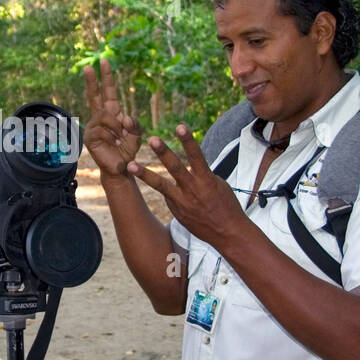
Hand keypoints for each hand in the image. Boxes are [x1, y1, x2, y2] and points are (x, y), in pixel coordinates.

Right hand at [83, 58, 141, 177]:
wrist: (121, 168)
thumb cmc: (127, 151)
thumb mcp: (136, 135)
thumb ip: (133, 123)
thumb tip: (122, 117)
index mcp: (112, 114)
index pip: (107, 92)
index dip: (106, 77)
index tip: (103, 61)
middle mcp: (100, 118)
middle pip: (94, 95)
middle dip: (92, 81)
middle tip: (88, 66)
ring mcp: (93, 127)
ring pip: (104, 116)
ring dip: (116, 127)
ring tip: (121, 138)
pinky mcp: (89, 138)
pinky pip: (102, 130)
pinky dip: (112, 136)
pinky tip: (115, 144)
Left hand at [127, 125, 246, 248]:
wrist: (228, 233)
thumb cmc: (226, 205)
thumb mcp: (218, 184)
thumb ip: (202, 174)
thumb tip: (190, 165)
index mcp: (206, 180)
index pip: (197, 156)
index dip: (188, 140)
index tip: (180, 127)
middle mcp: (193, 189)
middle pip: (176, 168)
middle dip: (164, 153)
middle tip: (152, 139)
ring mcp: (182, 202)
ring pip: (161, 185)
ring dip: (145, 174)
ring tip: (131, 165)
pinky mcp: (176, 211)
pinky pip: (166, 196)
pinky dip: (161, 187)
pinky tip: (152, 180)